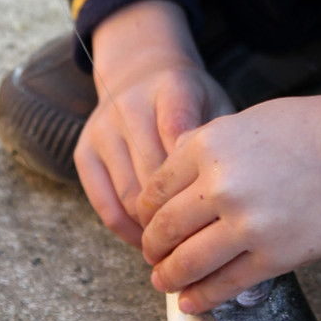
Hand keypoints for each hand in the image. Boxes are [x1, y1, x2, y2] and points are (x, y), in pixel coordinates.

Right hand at [74, 0, 232, 246]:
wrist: (139, 70)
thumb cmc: (190, 99)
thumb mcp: (215, 103)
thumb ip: (223, 141)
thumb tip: (236, 196)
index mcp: (172, 88)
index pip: (182, 135)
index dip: (198, 180)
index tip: (221, 212)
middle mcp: (130, 106)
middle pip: (156, 176)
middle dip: (182, 217)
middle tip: (206, 246)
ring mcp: (103, 130)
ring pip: (130, 196)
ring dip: (155, 229)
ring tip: (181, 250)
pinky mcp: (84, 153)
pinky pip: (104, 204)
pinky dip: (128, 231)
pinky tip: (150, 241)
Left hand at [134, 92, 320, 311]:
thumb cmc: (315, 128)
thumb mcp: (248, 120)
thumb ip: (208, 145)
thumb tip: (176, 173)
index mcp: (209, 146)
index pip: (155, 190)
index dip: (146, 214)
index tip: (149, 224)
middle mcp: (221, 186)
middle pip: (164, 229)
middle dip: (153, 249)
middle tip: (154, 257)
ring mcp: (247, 224)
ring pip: (188, 263)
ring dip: (169, 278)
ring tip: (165, 283)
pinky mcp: (275, 256)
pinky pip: (225, 285)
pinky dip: (202, 298)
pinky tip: (191, 303)